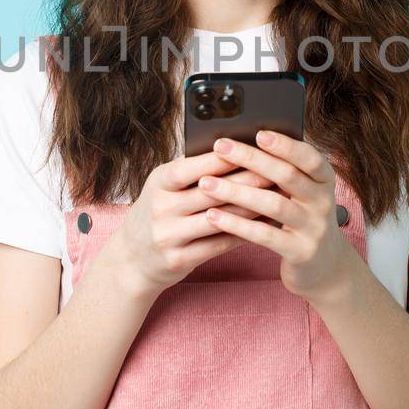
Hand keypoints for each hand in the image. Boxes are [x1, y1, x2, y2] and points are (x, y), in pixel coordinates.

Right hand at [106, 150, 278, 300]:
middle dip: (247, 181)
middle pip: (211, 192)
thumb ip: (191, 173)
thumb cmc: (157, 213)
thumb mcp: (163, 187)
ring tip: (277, 198)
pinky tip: (264, 225)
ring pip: (219, 219)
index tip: (251, 149)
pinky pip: (219, 245)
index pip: (191, 167)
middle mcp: (161, 208)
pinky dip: (244, 234)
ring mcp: (169, 236)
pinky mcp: (180, 259)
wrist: (131, 259)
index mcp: (158, 183)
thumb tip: (234, 152)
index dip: (221, 159)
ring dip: (251, 208)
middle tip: (277, 173)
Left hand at [202, 130, 359, 305]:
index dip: (285, 145)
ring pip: (273, 204)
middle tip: (220, 147)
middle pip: (287, 175)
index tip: (258, 133)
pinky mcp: (300, 252)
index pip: (309, 157)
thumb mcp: (301, 194)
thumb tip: (240, 144)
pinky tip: (213, 216)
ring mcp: (314, 228)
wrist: (324, 267)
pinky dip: (237, 224)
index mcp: (324, 181)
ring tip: (206, 184)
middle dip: (251, 159)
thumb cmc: (301, 219)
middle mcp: (324, 202)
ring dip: (236, 191)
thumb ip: (282, 172)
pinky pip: (265, 235)